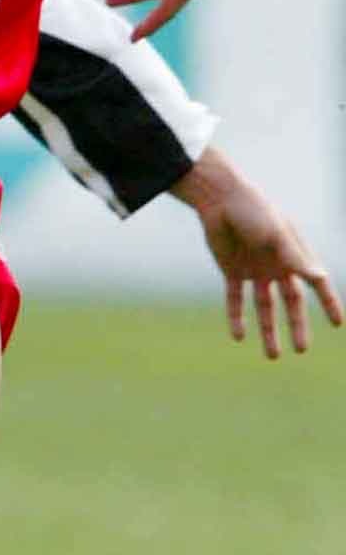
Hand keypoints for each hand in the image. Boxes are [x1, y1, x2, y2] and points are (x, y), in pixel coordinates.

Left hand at [171, 147, 342, 357]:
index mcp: (294, 254)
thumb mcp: (276, 234)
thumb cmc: (253, 210)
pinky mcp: (232, 270)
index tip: (339, 324)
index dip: (329, 303)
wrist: (219, 198)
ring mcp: (255, 269)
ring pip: (264, 306)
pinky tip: (238, 336)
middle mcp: (277, 265)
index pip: (316, 283)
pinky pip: (236, 299)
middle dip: (297, 325)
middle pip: (291, 302)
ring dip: (268, 330)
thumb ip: (294, 257)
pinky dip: (237, 317)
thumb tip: (319, 278)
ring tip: (273, 356)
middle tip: (302, 350)